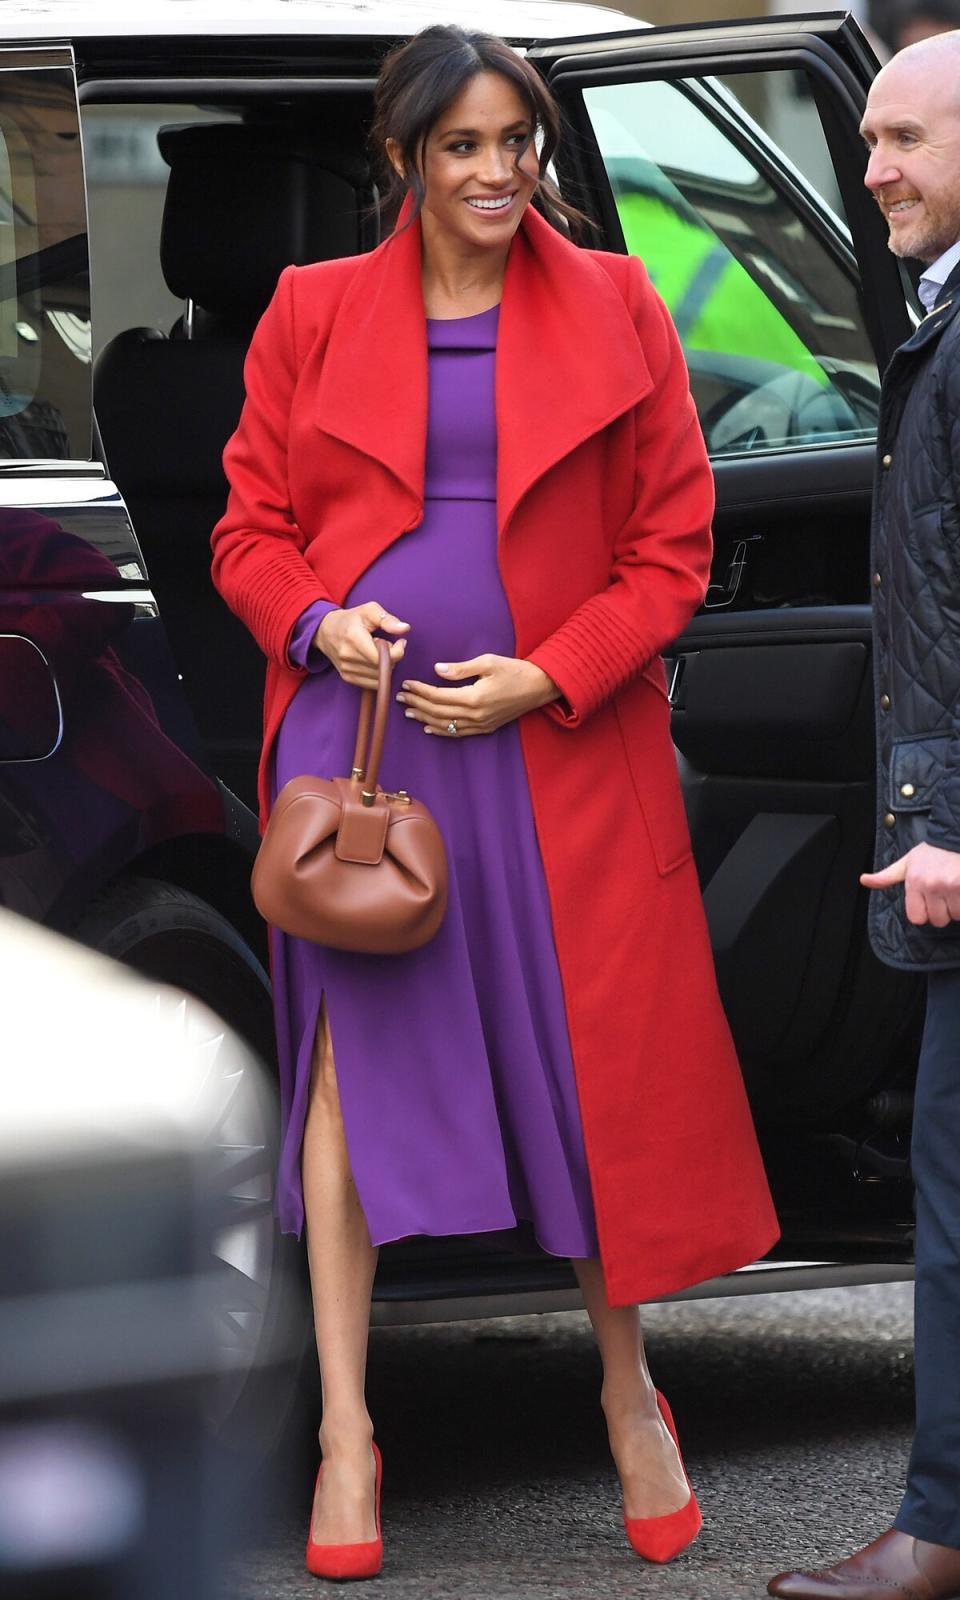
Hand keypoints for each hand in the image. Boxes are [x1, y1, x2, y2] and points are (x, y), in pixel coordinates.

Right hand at [315, 601, 408, 688]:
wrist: (325, 631)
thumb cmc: (351, 619)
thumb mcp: (369, 610)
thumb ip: (387, 619)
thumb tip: (405, 628)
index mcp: (354, 638)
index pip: (382, 657)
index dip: (398, 652)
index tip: (400, 642)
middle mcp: (348, 656)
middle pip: (383, 668)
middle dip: (392, 657)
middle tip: (387, 645)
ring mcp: (346, 669)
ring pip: (379, 678)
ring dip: (385, 667)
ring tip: (378, 652)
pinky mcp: (347, 677)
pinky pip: (372, 684)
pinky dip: (379, 675)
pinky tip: (374, 662)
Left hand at [396, 653, 558, 735]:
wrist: (539, 687)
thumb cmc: (515, 670)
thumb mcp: (488, 662)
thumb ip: (461, 668)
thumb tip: (437, 670)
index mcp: (474, 698)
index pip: (438, 696)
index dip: (420, 691)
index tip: (406, 684)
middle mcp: (475, 715)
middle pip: (437, 712)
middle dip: (416, 705)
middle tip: (399, 698)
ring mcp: (481, 724)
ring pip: (445, 725)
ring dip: (424, 719)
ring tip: (408, 713)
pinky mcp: (486, 728)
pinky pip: (458, 733)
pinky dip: (441, 731)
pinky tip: (429, 728)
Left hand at [861, 841, 959, 926]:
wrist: (956, 838)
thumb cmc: (933, 852)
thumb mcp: (908, 862)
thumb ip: (887, 876)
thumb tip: (864, 880)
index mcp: (914, 881)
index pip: (916, 918)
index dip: (925, 912)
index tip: (930, 901)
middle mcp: (931, 884)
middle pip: (938, 920)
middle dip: (944, 911)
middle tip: (946, 893)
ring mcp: (951, 885)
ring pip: (956, 915)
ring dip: (958, 907)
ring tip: (956, 889)